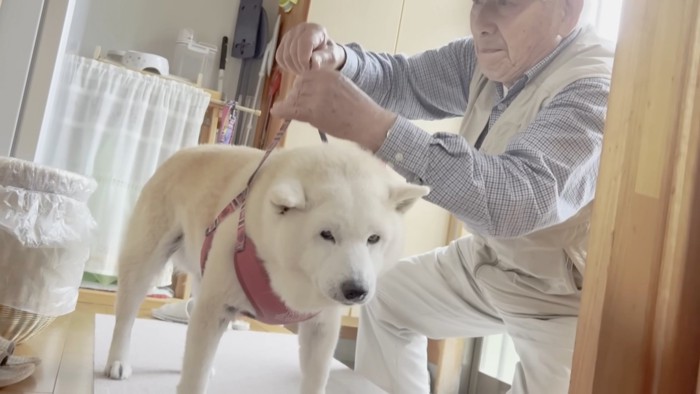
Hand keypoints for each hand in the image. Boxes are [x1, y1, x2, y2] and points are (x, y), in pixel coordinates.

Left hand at [270, 69, 396, 151]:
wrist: (370, 124)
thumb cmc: (358, 110)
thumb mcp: (341, 88)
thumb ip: (323, 86)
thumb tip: (300, 91)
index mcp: (328, 72)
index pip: (304, 76)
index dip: (301, 89)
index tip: (303, 98)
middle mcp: (321, 80)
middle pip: (298, 88)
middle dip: (297, 99)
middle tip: (304, 110)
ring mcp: (316, 95)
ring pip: (294, 99)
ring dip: (294, 108)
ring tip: (306, 116)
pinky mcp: (313, 110)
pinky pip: (291, 109)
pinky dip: (282, 111)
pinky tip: (276, 111)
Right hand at [275, 22, 346, 73]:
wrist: (323, 53)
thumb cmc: (328, 55)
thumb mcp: (331, 57)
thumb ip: (323, 58)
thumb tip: (314, 62)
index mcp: (315, 30)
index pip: (304, 43)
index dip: (304, 59)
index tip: (310, 68)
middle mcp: (301, 28)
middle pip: (292, 51)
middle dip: (299, 66)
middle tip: (307, 71)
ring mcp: (290, 34)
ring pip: (284, 55)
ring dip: (293, 67)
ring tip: (302, 69)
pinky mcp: (283, 42)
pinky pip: (279, 57)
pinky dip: (286, 66)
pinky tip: (295, 67)